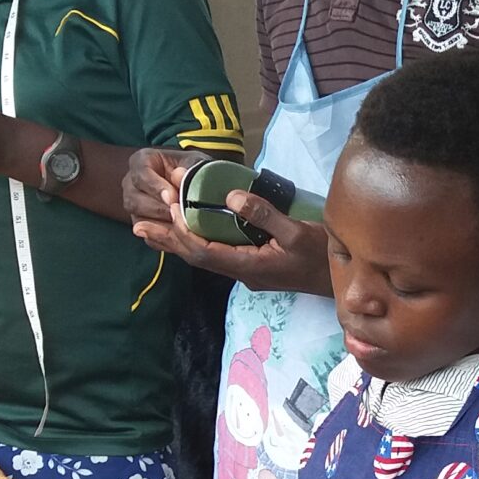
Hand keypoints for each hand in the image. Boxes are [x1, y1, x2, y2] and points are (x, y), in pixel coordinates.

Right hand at [122, 147, 188, 228]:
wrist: (196, 186)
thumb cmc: (192, 170)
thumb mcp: (195, 163)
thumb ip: (189, 169)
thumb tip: (181, 176)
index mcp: (141, 161)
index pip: (141, 174)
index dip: (156, 187)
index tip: (172, 197)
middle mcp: (131, 183)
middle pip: (134, 199)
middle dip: (158, 209)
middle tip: (178, 214)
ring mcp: (133, 205)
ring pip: (138, 218)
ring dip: (160, 224)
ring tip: (181, 224)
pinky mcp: (141, 223)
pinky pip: (146, 234)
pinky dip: (162, 236)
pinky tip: (178, 235)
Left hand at [131, 175, 333, 294]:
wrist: (342, 282)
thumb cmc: (323, 255)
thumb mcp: (298, 231)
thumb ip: (264, 213)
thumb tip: (230, 195)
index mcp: (249, 266)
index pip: (205, 251)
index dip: (183, 231)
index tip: (169, 209)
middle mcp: (241, 273)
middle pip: (195, 258)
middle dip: (166, 241)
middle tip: (136, 225)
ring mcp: (246, 272)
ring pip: (202, 258)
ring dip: (176, 244)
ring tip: (149, 229)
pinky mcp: (251, 267)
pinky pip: (214, 256)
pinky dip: (194, 244)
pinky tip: (184, 234)